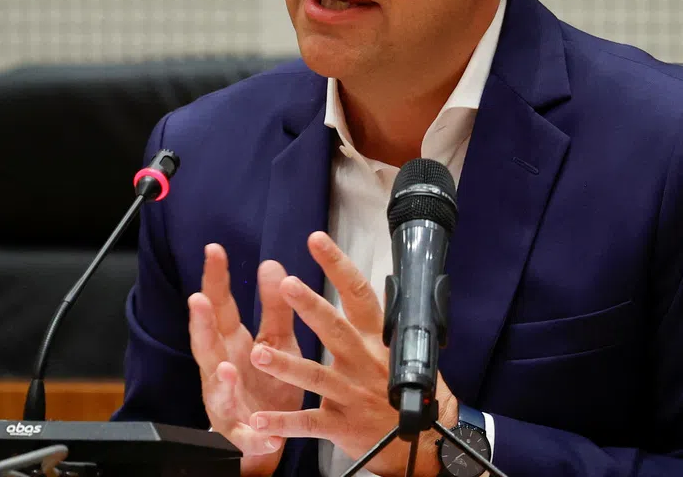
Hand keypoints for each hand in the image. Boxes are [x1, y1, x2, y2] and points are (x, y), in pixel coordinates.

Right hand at [188, 244, 305, 476]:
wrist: (270, 434)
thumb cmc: (270, 381)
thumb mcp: (277, 340)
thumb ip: (274, 305)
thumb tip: (271, 263)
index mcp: (231, 343)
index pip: (219, 306)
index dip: (215, 279)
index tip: (214, 250)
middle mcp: (222, 370)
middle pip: (207, 344)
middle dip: (201, 324)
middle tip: (199, 301)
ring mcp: (228, 403)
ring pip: (219, 391)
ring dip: (222, 381)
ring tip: (227, 369)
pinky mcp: (243, 434)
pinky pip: (247, 435)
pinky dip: (254, 436)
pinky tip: (265, 434)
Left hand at [246, 232, 458, 476]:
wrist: (424, 441)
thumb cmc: (414, 391)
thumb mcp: (407, 349)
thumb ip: (385, 321)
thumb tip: (380, 285)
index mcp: (378, 339)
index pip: (358, 294)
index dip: (338, 265)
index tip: (316, 240)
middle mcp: (365, 362)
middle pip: (335, 330)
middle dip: (311, 307)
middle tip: (286, 285)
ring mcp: (353, 394)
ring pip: (316, 377)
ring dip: (286, 366)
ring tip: (258, 354)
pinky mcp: (342, 425)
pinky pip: (309, 423)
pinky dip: (283, 423)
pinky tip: (258, 420)